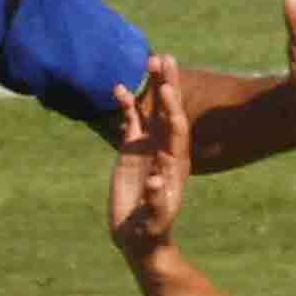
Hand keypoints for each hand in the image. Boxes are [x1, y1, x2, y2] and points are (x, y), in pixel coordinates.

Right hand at [106, 55, 192, 260]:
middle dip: (167, 85)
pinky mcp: (132, 150)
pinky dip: (128, 106)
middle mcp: (164, 149)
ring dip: (152, 87)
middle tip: (164, 58)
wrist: (139, 236)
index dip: (171, 109)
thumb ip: (158, 200)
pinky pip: (131, 122)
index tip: (166, 89)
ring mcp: (148, 147)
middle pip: (167, 111)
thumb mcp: (156, 218)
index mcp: (175, 163)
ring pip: (152, 111)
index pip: (175, 130)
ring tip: (150, 59)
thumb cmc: (152, 230)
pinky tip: (121, 89)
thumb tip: (157, 182)